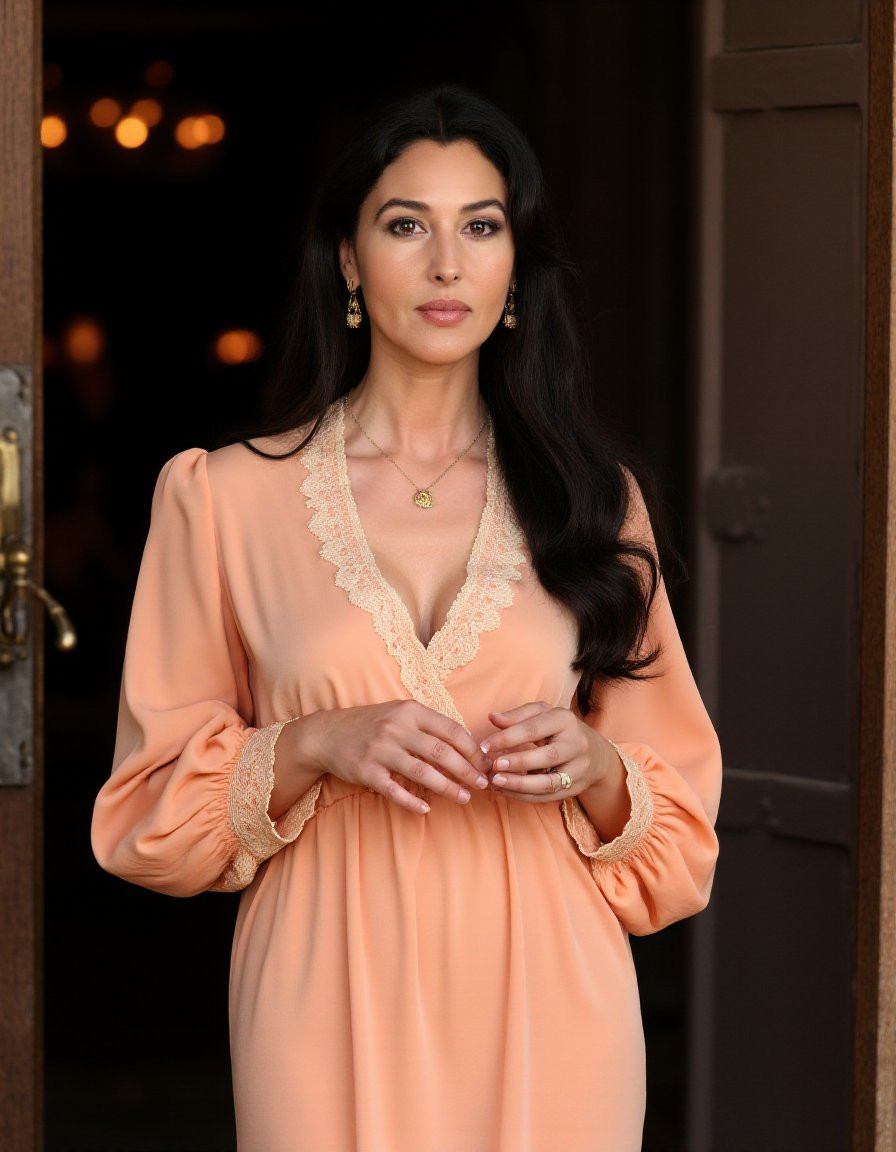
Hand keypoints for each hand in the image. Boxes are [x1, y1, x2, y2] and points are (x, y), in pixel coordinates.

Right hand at [284, 700, 491, 815]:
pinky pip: (394, 790)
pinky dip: (411, 801)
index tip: (486, 763)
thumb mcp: (400, 714)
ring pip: (422, 772)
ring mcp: (381, 750)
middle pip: (441, 752)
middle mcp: (397, 728)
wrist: (328, 734)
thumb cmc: (372, 724)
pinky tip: (426, 809)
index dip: (472, 748)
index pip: (451, 729)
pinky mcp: (366, 771)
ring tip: (464, 798)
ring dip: (447, 788)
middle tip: (482, 784)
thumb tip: (467, 745)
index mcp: (410, 711)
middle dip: (466, 770)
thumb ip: (429, 726)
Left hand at [480, 701, 611, 803]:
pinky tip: (506, 791)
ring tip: (497, 782)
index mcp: (565, 720)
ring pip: (550, 782)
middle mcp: (576, 744)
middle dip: (518, 762)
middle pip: (547, 756)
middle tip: (494, 766)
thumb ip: (517, 715)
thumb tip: (492, 718)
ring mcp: (579, 769)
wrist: (593, 752)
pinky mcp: (576, 788)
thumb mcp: (541, 714)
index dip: (508, 737)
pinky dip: (525, 796)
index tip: (485, 746)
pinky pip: (548, 796)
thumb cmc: (558, 729)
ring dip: (521, 785)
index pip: (534, 728)